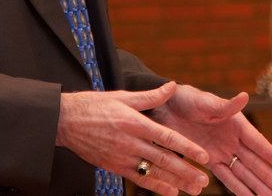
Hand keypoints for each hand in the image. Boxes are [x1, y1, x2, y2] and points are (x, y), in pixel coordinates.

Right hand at [55, 81, 210, 195]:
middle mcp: (131, 142)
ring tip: (194, 190)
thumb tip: (172, 86)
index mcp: (135, 123)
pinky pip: (138, 179)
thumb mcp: (124, 97)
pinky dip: (155, 186)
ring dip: (176, 182)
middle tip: (205, 181)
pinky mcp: (114, 166)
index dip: (187, 148)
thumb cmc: (95, 106)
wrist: (66, 121)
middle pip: (164, 159)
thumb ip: (151, 97)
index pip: (167, 138)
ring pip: (154, 172)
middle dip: (187, 171)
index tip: (204, 157)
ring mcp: (122, 157)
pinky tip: (170, 192)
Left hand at [151, 85, 271, 195]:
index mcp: (235, 123)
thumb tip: (244, 96)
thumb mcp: (206, 102)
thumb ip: (225, 106)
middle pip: (253, 161)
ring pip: (241, 172)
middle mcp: (231, 139)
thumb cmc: (188, 99)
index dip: (271, 155)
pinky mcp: (208, 160)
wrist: (166, 108)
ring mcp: (221, 151)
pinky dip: (236, 187)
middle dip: (267, 176)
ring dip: (255, 185)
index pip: (257, 142)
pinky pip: (225, 176)